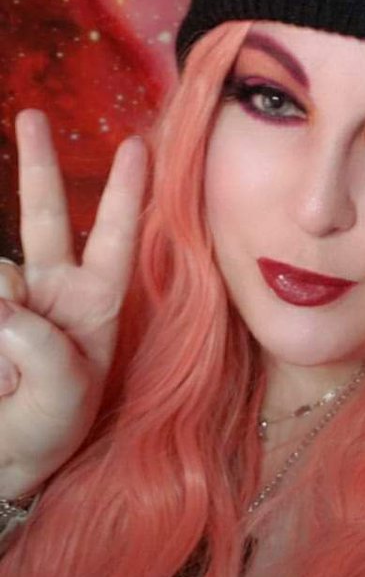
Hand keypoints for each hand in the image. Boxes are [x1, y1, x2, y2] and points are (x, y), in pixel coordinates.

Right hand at [0, 110, 147, 497]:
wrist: (5, 460)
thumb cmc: (52, 430)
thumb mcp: (67, 390)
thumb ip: (40, 343)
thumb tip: (2, 303)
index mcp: (97, 303)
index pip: (114, 235)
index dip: (125, 191)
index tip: (138, 144)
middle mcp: (55, 290)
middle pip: (47, 214)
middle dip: (39, 164)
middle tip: (31, 116)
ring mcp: (13, 300)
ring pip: (0, 273)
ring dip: (4, 327)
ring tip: (11, 380)